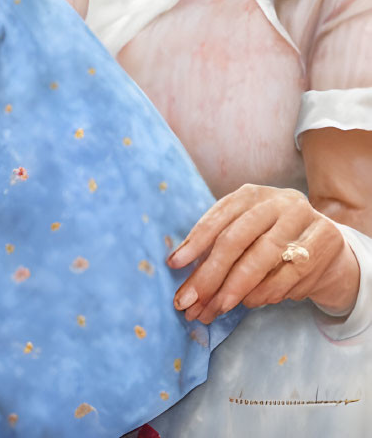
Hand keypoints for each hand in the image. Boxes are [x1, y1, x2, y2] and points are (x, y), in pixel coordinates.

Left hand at [169, 183, 360, 322]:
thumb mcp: (246, 231)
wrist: (328, 244)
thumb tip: (179, 267)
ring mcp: (304, 221)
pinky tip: (248, 303)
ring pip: (261, 260)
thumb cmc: (273, 238)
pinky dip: (265, 293)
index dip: (193, 243)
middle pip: (236, 240)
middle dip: (210, 275)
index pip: (217, 219)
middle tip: (190, 301)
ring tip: (215, 308)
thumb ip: (216, 244)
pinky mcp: (325, 243)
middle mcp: (278, 202)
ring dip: (234, 290)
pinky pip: (289, 275)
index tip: (174, 266)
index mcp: (251, 194)